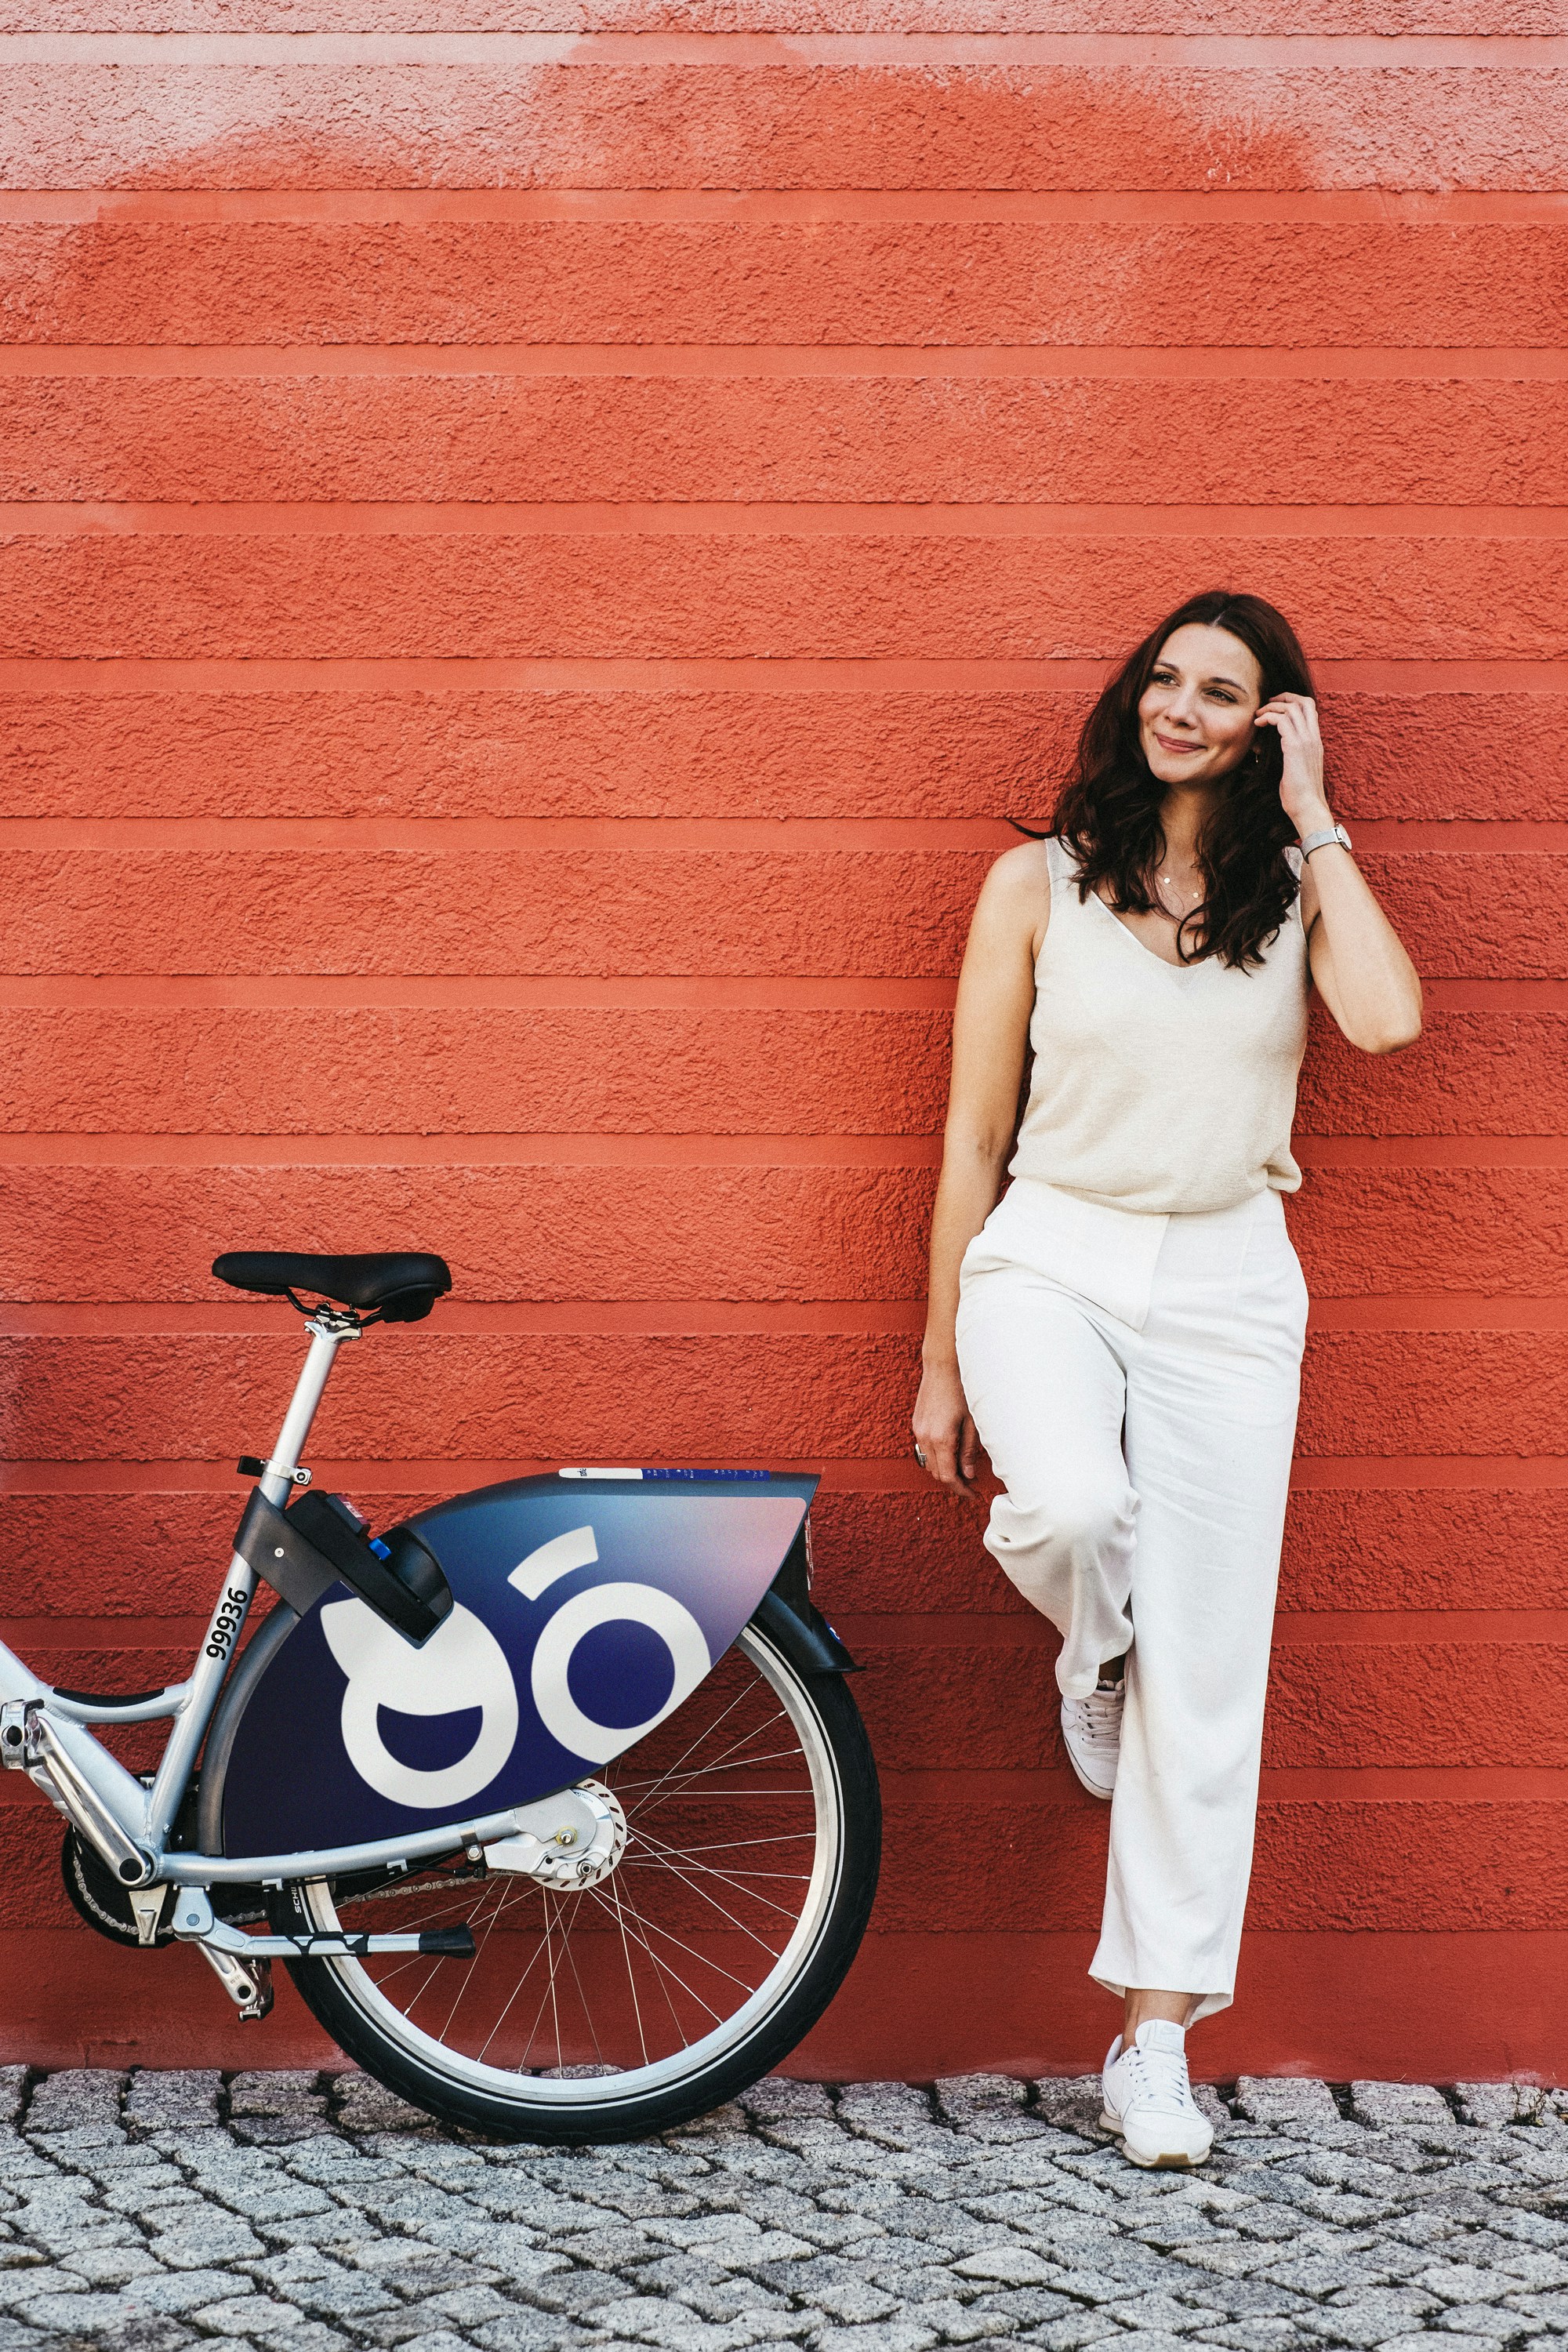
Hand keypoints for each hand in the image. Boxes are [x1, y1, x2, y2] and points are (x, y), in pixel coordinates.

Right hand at [912, 1360, 982, 1500]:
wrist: (942, 1366)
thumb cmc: (962, 1390)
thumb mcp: (972, 1422)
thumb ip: (969, 1451)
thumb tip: (968, 1474)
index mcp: (941, 1439)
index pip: (948, 1476)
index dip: (961, 1489)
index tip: (973, 1494)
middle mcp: (925, 1437)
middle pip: (937, 1473)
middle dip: (954, 1482)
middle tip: (972, 1483)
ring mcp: (918, 1430)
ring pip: (929, 1463)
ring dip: (944, 1470)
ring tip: (963, 1468)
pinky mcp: (916, 1424)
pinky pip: (924, 1450)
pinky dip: (937, 1457)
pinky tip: (951, 1452)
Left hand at [1254, 693, 1330, 838]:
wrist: (1307, 807)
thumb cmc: (1298, 794)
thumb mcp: (1294, 769)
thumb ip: (1288, 755)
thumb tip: (1267, 750)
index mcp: (1315, 742)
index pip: (1310, 709)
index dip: (1293, 702)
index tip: (1276, 706)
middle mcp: (1314, 737)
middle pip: (1304, 702)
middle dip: (1283, 697)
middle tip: (1266, 704)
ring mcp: (1306, 740)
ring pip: (1292, 708)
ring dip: (1272, 707)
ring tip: (1258, 716)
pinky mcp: (1295, 746)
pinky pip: (1281, 720)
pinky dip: (1268, 717)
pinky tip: (1258, 724)